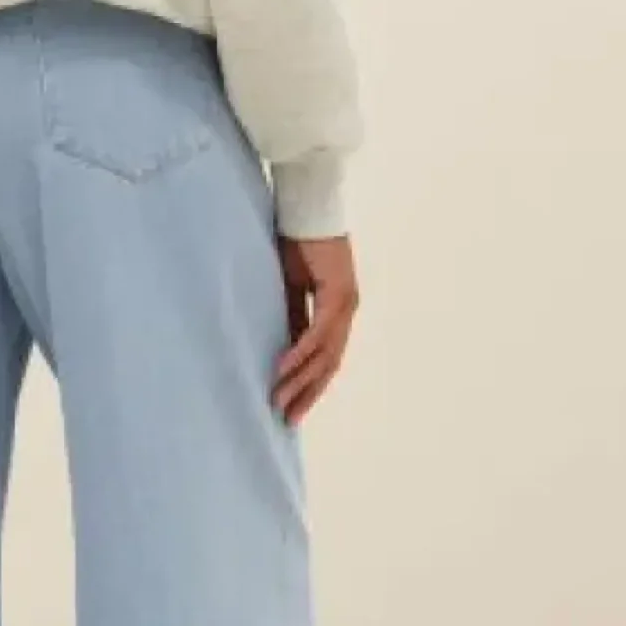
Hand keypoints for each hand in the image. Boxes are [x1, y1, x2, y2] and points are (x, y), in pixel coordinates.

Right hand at [272, 232, 358, 425]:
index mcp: (335, 311)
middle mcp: (346, 312)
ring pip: (326, 354)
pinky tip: (285, 368)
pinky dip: (302, 352)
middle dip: (307, 393)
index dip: (309, 385)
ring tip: (280, 400)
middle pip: (329, 364)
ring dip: (302, 380)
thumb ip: (292, 318)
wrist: (306, 206)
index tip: (291, 409)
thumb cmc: (296, 242)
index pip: (325, 359)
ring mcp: (345, 304)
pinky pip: (318, 331)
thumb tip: (284, 350)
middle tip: (287, 419)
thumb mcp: (289, 289)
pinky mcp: (338, 293)